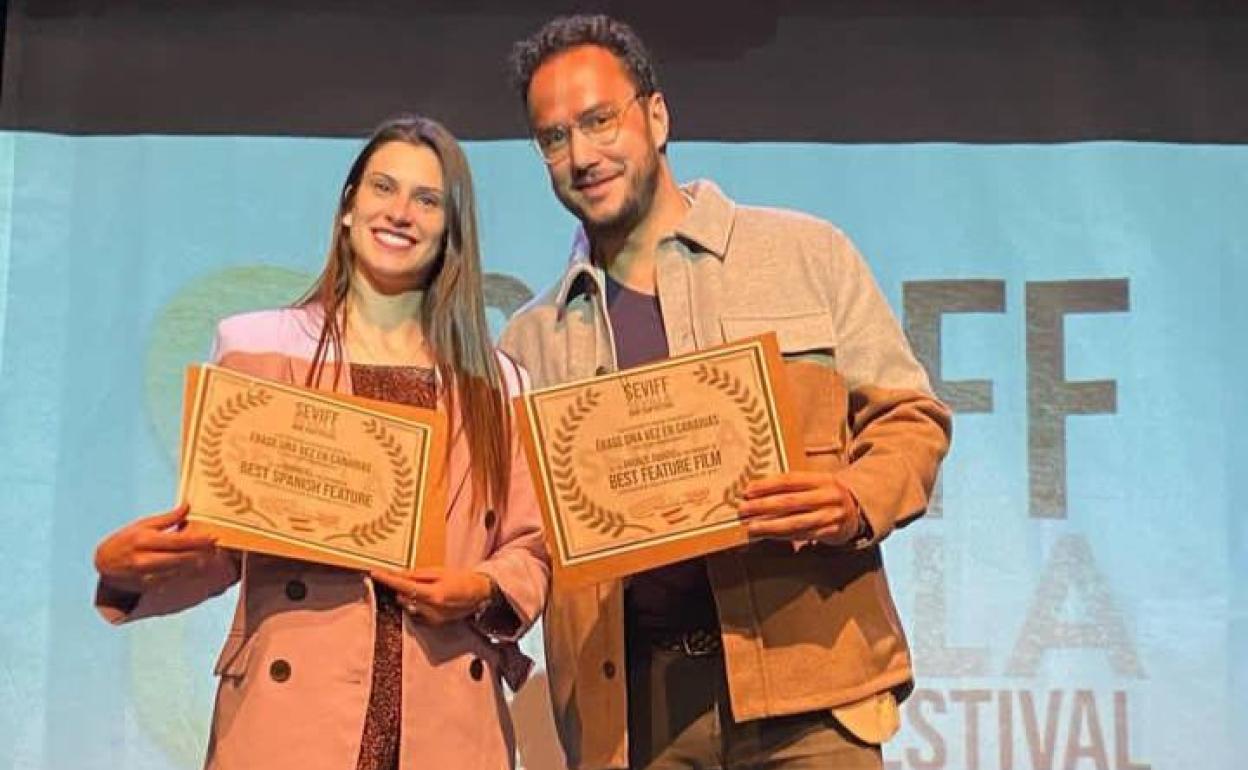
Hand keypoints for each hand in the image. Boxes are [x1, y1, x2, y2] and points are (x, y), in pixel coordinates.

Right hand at [94, 503, 218, 592]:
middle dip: (201, 553)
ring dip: (196, 564)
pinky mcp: (148, 585)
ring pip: (179, 571)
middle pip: (181, 558)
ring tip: (208, 555)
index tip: (213, 537)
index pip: (177, 542)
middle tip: (215, 547)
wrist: (104, 563)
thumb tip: (187, 506)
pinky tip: (194, 566)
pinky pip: (173, 579)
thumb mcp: (143, 525)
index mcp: (144, 541)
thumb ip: (167, 518)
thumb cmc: (125, 539)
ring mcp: (146, 575)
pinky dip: (185, 572)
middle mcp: (144, 559)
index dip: (198, 540)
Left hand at [370, 567, 493, 624]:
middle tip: (404, 577)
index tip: (375, 573)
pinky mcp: (433, 624)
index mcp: (434, 594)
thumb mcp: (440, 572)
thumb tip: (399, 574)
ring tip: (422, 587)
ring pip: (408, 606)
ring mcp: (432, 619)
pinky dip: (415, 604)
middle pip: (403, 597)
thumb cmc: (462, 579)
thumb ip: (418, 575)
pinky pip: (415, 613)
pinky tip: (427, 598)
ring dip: (408, 596)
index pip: (404, 586)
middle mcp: (431, 610)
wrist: (479, 594)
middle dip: (400, 587)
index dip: (388, 579)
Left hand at [737, 471, 864, 545]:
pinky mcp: (831, 532)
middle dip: (763, 506)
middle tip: (743, 510)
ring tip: (752, 527)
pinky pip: (803, 535)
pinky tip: (769, 535)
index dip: (767, 485)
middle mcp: (828, 496)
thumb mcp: (817, 483)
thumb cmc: (828, 495)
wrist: (858, 511)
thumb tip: (759, 492)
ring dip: (770, 525)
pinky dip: (784, 536)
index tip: (747, 490)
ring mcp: (831, 515)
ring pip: (795, 522)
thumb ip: (794, 486)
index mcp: (822, 479)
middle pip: (790, 502)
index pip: (790, 481)